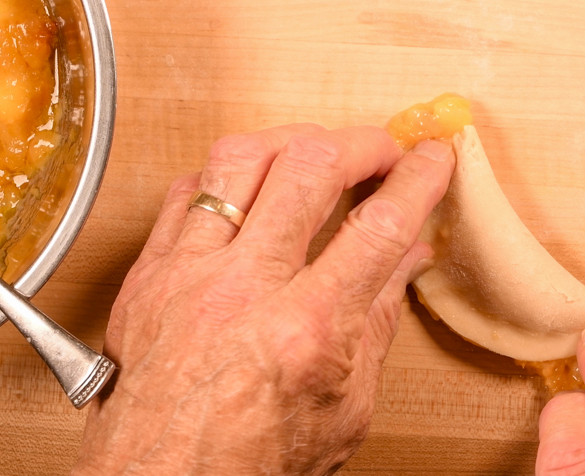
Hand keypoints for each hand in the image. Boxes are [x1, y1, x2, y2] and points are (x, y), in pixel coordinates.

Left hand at [72, 124, 454, 475]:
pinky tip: (251, 183)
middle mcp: (244, 290)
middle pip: (311, 168)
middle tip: (383, 150)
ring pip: (240, 159)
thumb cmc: (248, 465)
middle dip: (363, 143)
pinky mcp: (149, 276)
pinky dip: (227, 174)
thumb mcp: (346, 406)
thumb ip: (378, 319)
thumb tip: (409, 258)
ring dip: (293, 141)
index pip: (380, 225)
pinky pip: (187, 190)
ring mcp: (189, 276)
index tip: (434, 158)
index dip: (419, 179)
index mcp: (305, 330)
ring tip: (318, 152)